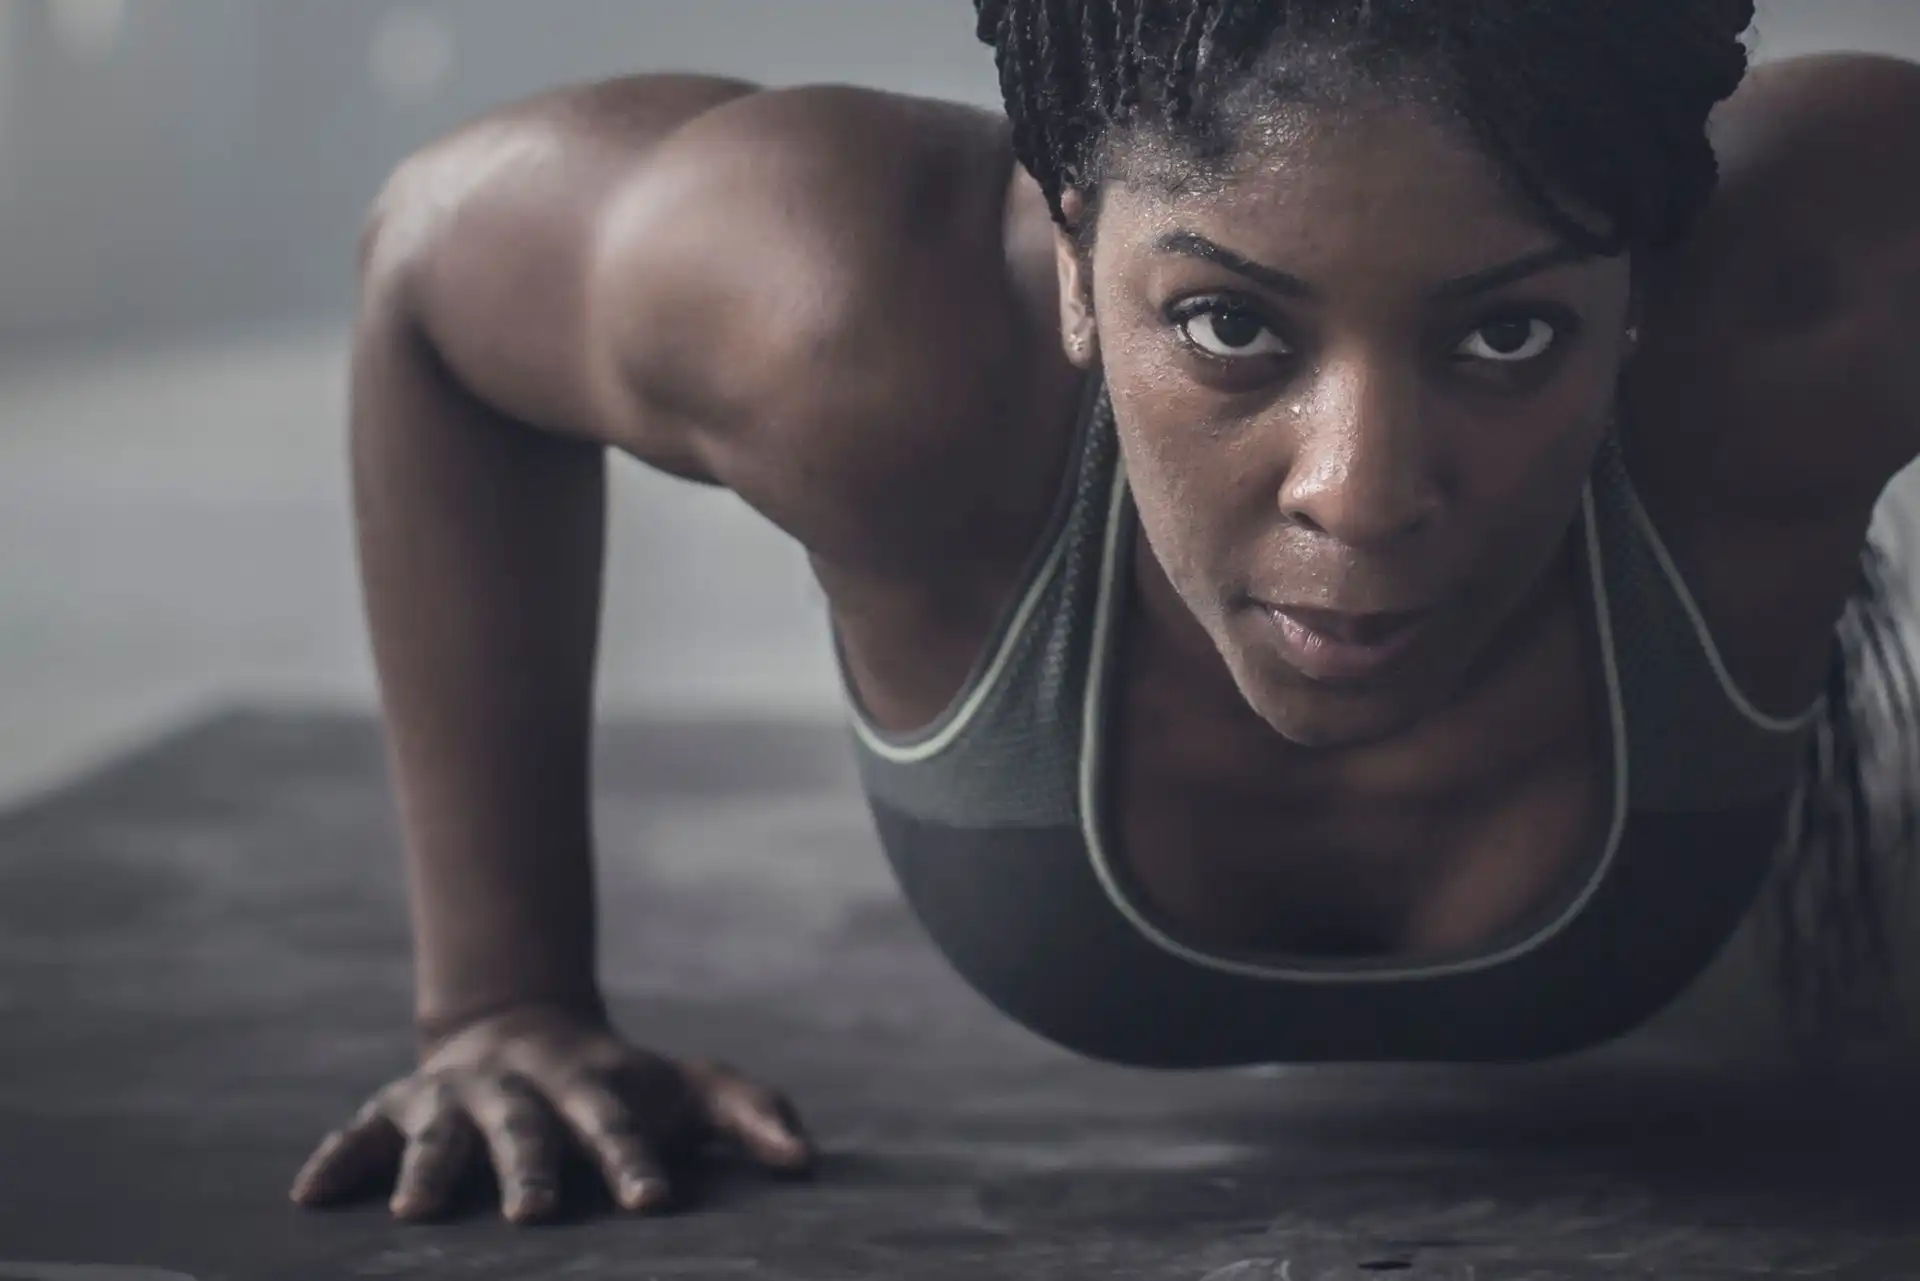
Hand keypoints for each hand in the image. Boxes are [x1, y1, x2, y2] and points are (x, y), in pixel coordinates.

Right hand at [288, 1005, 811, 1223]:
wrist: (523, 1024)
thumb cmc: (621, 1083)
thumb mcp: (690, 1089)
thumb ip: (751, 1115)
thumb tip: (808, 1163)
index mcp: (592, 1089)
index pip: (618, 1129)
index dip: (635, 1163)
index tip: (654, 1203)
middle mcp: (521, 1089)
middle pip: (526, 1131)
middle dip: (530, 1169)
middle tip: (534, 1216)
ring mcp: (456, 1096)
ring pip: (440, 1131)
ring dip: (427, 1168)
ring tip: (412, 1216)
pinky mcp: (400, 1106)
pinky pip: (360, 1133)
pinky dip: (335, 1160)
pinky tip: (308, 1197)